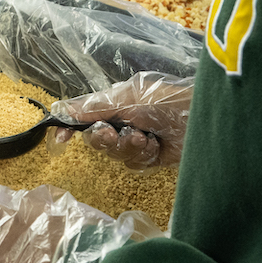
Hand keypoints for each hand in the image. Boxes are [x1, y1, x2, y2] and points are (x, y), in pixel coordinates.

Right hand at [48, 72, 191, 169]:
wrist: (200, 119)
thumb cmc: (165, 101)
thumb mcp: (128, 98)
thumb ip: (96, 106)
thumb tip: (65, 109)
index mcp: (115, 104)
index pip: (85, 116)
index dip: (71, 126)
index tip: (61, 137)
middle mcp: (122, 122)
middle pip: (97, 140)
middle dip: (104, 139)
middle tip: (113, 134)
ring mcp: (135, 141)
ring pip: (115, 154)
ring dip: (128, 147)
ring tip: (145, 138)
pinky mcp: (150, 157)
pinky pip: (133, 163)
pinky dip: (143, 156)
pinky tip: (155, 146)